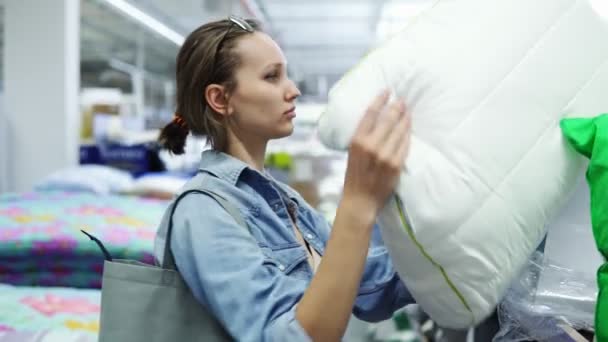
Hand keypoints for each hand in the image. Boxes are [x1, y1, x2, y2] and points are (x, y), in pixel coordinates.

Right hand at [342, 90, 411, 218]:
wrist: (360, 200)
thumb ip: (362, 137)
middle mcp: (371, 146)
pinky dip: (407, 134)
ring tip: (408, 111)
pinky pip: (405, 144)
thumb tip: (376, 120)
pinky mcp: (396, 164)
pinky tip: (409, 128)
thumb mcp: (352, 153)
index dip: (380, 100)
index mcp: (357, 141)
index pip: (370, 113)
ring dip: (405, 118)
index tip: (387, 91)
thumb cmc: (354, 176)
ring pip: (399, 130)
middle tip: (403, 100)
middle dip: (397, 107)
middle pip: (388, 119)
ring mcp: (385, 155)